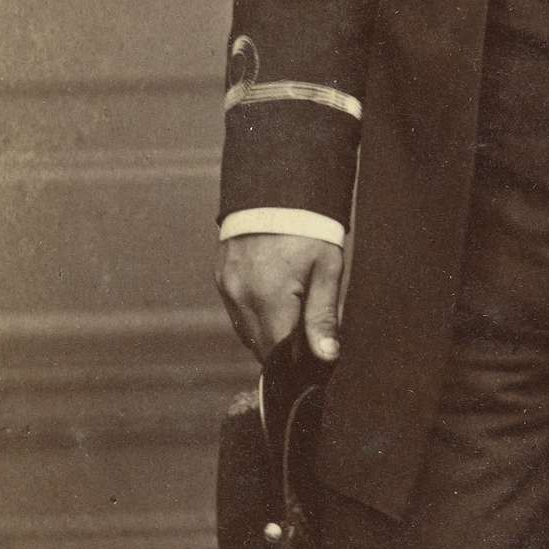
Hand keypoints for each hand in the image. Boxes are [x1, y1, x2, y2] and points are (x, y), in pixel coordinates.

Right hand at [216, 233, 343, 365]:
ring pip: (246, 332)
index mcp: (269, 298)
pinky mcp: (221, 277)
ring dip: (268, 333)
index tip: (315, 358)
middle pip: (260, 346)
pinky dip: (254, 315)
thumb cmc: (309, 228)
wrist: (278, 186)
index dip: (298, 362)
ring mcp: (227, 287)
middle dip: (284, 349)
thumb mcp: (327, 269)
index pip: (279, 354)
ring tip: (294, 311)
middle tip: (310, 332)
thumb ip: (323, 316)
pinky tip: (274, 300)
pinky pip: (237, 312)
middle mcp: (241, 297)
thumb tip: (326, 357)